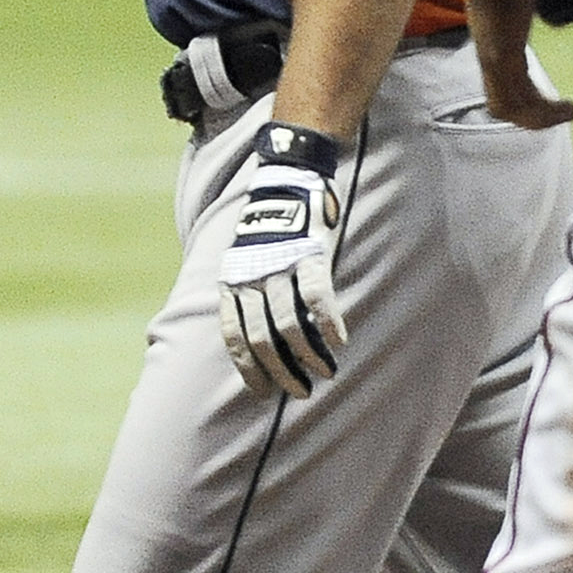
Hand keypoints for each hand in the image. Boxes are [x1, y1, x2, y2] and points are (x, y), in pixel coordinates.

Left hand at [217, 122, 347, 397]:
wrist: (289, 178)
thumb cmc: (271, 228)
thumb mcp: (246, 260)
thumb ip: (249, 293)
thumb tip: (263, 338)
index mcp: (232, 280)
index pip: (235, 336)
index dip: (248, 368)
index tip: (262, 394)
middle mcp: (252, 276)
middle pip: (262, 337)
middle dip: (280, 371)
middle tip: (299, 391)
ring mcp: (280, 265)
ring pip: (289, 323)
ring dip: (308, 355)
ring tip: (324, 374)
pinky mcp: (308, 254)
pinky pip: (317, 296)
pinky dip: (328, 322)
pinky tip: (340, 342)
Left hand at [458, 0, 572, 130]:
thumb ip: (554, 5)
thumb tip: (564, 21)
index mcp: (493, 38)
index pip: (502, 81)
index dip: (524, 97)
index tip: (549, 101)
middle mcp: (488, 54)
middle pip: (503, 103)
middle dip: (533, 116)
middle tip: (561, 115)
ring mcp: (493, 58)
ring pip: (511, 107)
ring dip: (541, 118)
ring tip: (567, 113)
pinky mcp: (502, 59)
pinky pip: (520, 99)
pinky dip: (544, 111)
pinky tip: (566, 108)